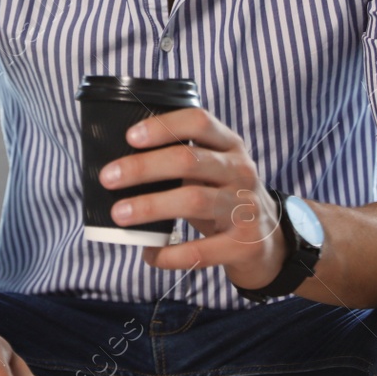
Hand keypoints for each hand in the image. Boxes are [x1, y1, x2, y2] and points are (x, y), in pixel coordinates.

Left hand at [102, 106, 287, 289]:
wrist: (269, 242)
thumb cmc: (225, 198)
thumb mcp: (214, 170)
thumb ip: (182, 160)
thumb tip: (119, 165)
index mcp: (230, 146)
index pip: (199, 122)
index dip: (163, 126)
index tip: (130, 137)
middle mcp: (241, 171)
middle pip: (188, 160)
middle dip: (143, 167)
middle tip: (108, 177)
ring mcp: (246, 207)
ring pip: (193, 200)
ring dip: (150, 206)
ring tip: (119, 214)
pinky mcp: (244, 244)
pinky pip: (201, 250)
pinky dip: (170, 253)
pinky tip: (149, 254)